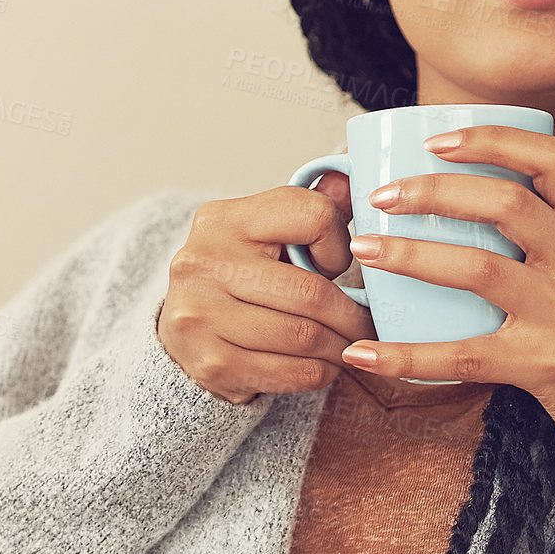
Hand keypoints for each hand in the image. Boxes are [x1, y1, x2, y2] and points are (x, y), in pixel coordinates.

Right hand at [159, 172, 378, 404]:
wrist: (185, 324)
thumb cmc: (239, 272)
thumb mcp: (267, 230)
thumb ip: (311, 208)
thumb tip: (351, 180)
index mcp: (224, 218)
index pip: (312, 216)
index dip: (340, 244)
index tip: (339, 263)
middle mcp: (203, 262)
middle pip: (311, 292)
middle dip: (352, 314)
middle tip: (369, 324)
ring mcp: (201, 315)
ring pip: (303, 337)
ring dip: (340, 348)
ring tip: (351, 346)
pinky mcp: (210, 363)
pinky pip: (288, 373)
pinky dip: (320, 373)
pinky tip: (325, 365)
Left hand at [337, 125, 554, 472]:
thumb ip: (552, 239)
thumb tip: (477, 211)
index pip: (551, 158)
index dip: (491, 139)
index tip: (436, 140)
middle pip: (504, 202)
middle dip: (433, 191)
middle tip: (381, 197)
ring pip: (478, 268)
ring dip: (410, 255)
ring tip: (364, 251)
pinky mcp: (544, 365)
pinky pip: (463, 357)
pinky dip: (406, 357)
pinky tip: (364, 356)